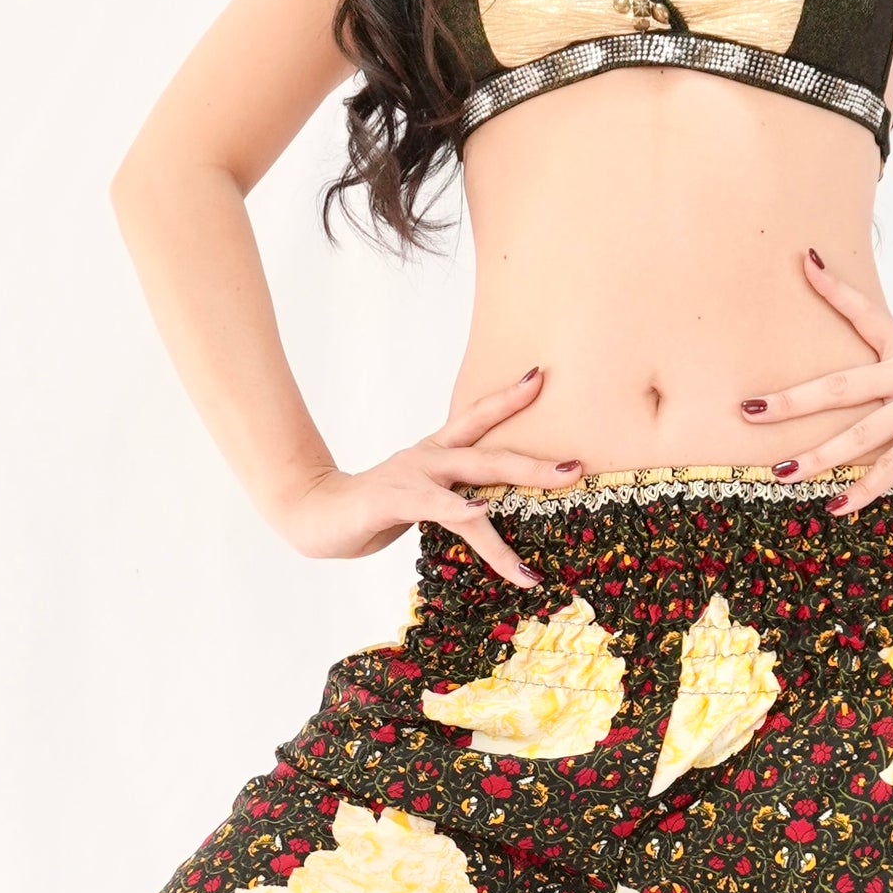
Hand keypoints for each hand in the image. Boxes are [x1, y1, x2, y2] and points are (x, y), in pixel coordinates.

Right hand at [269, 367, 577, 588]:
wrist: (313, 516)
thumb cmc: (368, 511)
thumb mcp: (418, 501)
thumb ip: (450, 501)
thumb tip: (485, 512)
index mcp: (434, 456)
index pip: (476, 420)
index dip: (508, 399)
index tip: (541, 377)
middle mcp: (429, 459)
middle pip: (491, 453)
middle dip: (538, 461)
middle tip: (579, 464)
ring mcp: (412, 477)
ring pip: (475, 477)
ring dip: (521, 479)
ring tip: (561, 480)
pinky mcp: (393, 501)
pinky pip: (433, 506)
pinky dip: (460, 509)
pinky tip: (482, 513)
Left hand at [743, 253, 892, 509]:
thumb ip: (878, 397)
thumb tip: (824, 417)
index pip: (864, 315)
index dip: (834, 289)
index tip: (805, 261)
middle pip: (840, 386)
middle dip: (790, 402)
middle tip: (748, 410)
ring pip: (861, 434)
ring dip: (818, 458)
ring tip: (782, 475)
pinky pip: (892, 466)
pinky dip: (863, 489)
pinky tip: (836, 505)